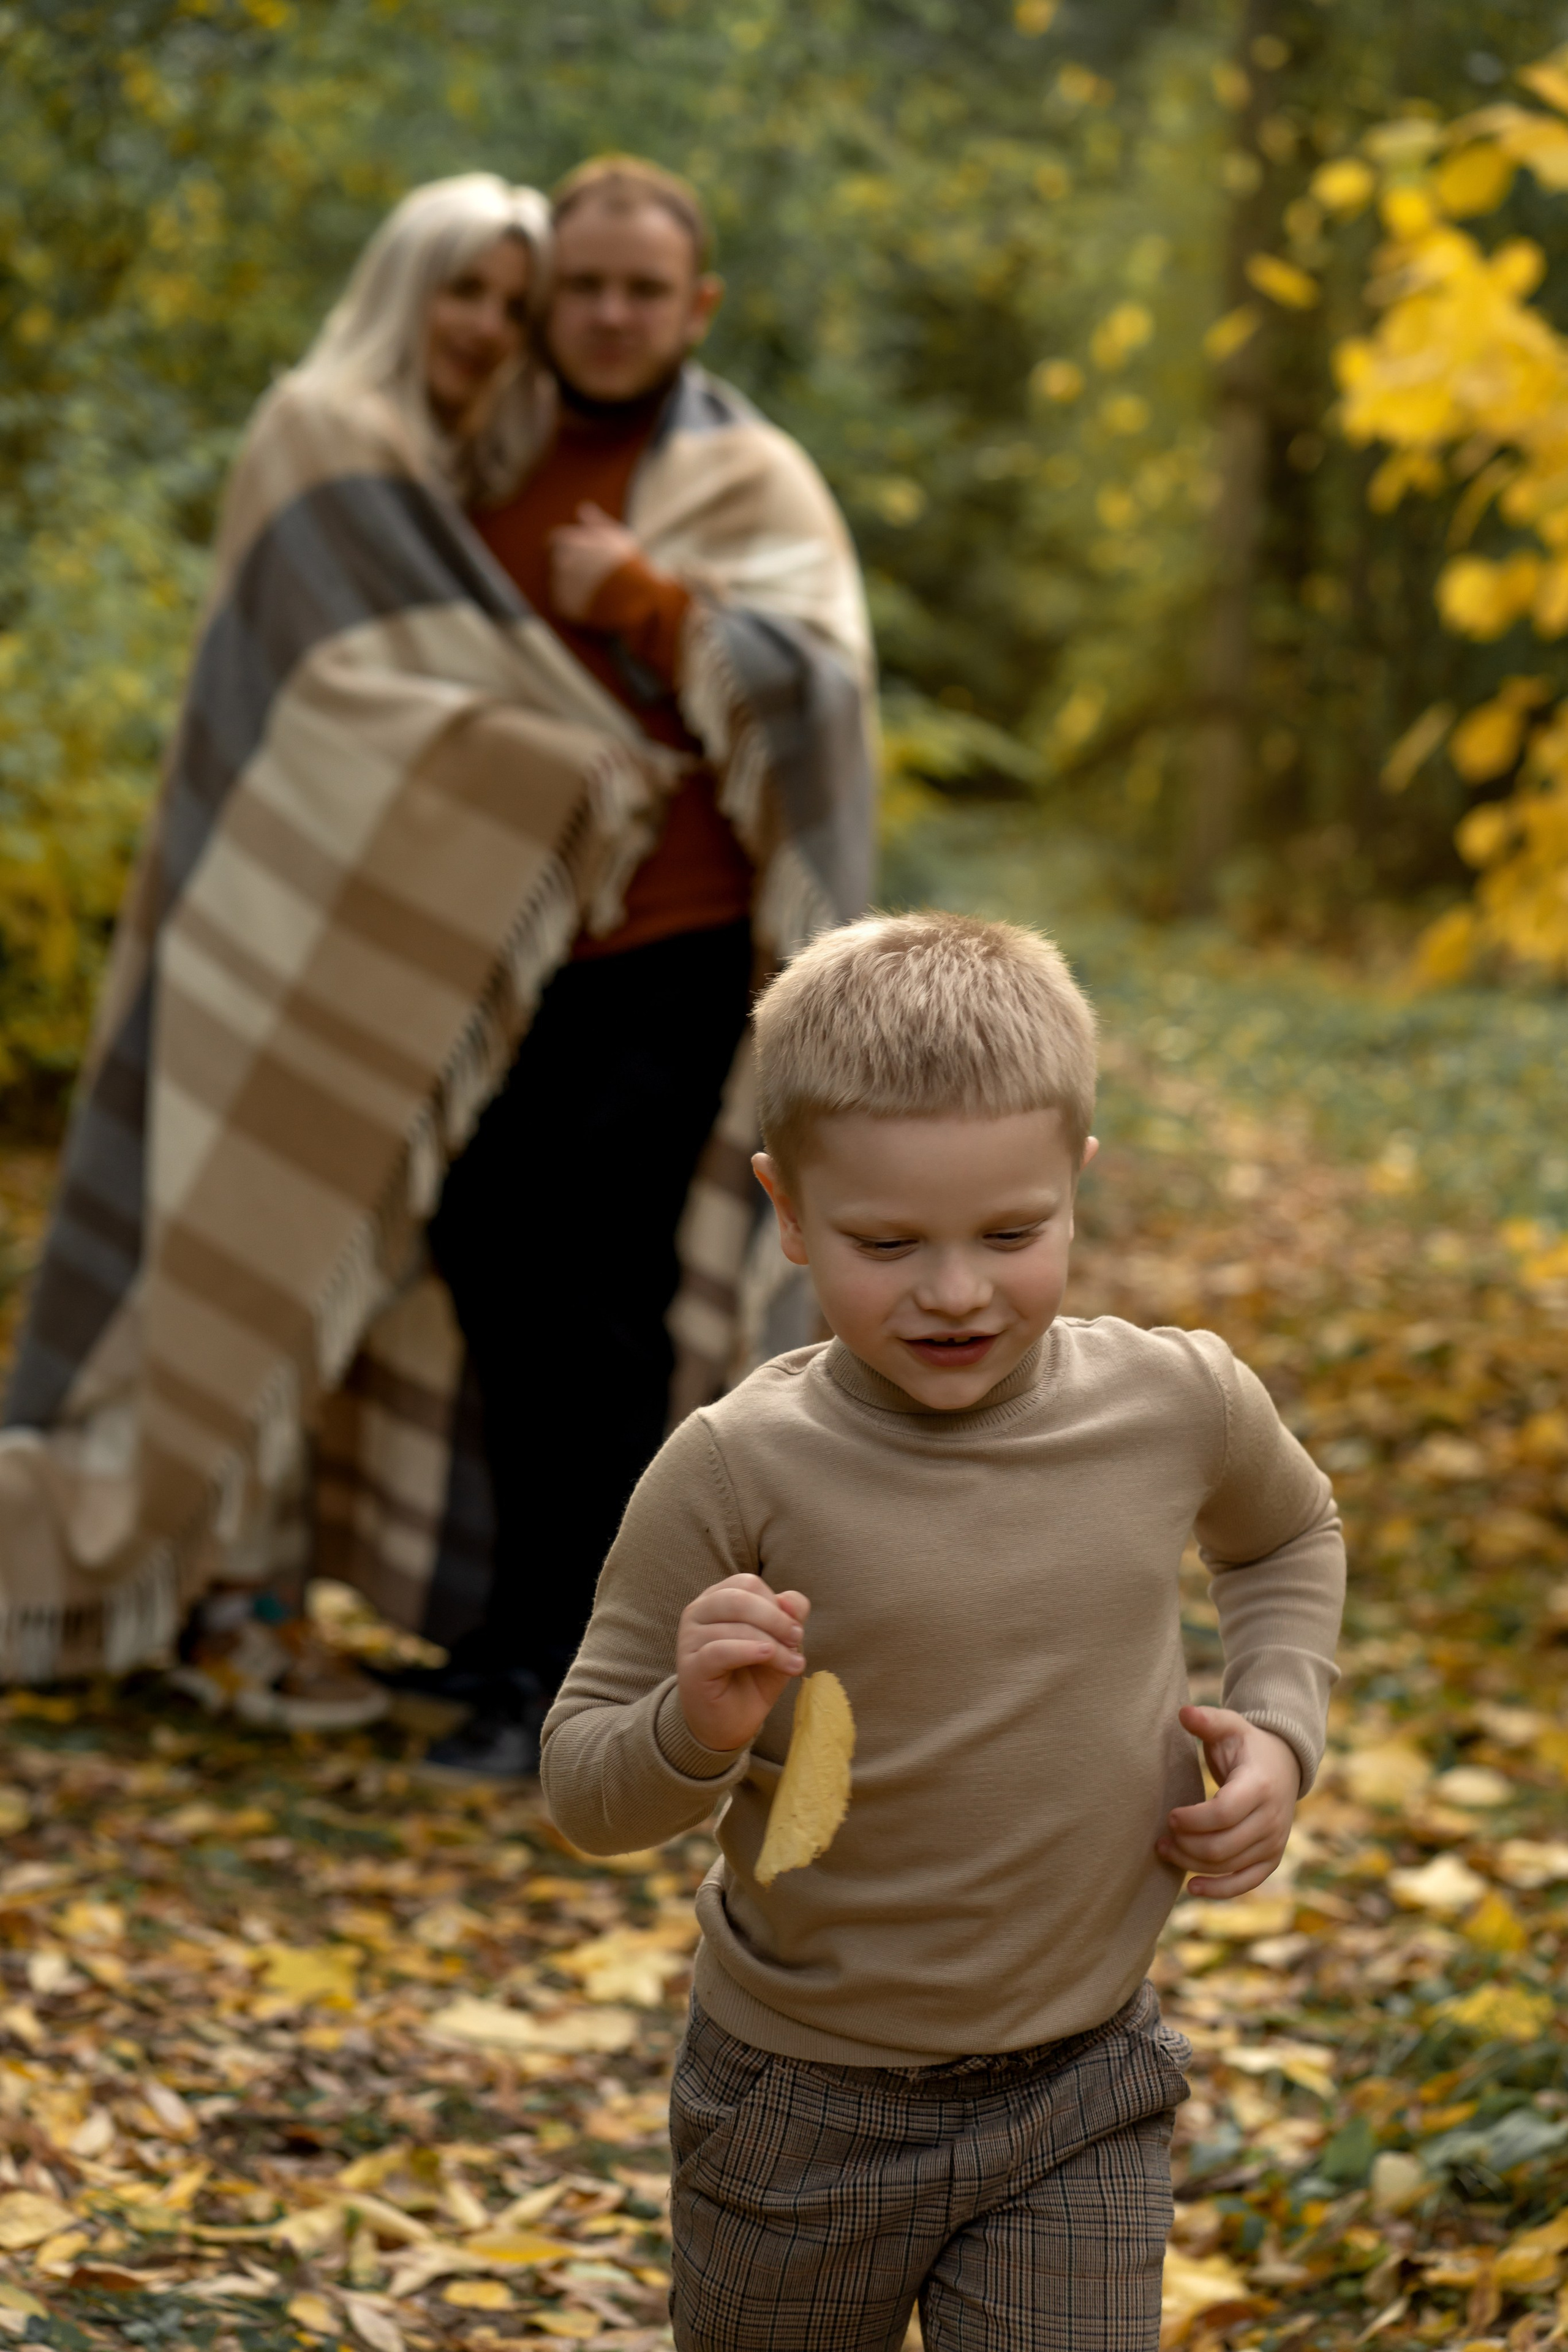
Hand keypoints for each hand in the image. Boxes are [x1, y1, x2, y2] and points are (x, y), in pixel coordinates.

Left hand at [548, 502, 643, 619]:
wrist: (641, 599)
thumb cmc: (632, 565)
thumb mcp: (617, 536)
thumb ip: (595, 522)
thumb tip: (582, 508)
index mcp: (571, 542)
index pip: (556, 540)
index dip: (570, 547)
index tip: (584, 555)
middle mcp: (562, 562)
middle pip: (559, 561)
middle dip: (573, 565)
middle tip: (596, 574)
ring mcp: (562, 585)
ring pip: (560, 582)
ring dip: (574, 584)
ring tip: (599, 589)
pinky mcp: (565, 607)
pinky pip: (563, 603)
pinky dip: (576, 603)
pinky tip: (594, 603)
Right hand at [676, 1573, 809, 1753]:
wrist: (728, 1724)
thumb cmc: (753, 1677)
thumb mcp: (780, 1643)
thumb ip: (789, 1616)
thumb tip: (789, 1599)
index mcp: (717, 1599)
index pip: (747, 1584)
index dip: (776, 1604)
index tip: (796, 1630)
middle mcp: (698, 1612)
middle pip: (739, 1598)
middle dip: (776, 1618)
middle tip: (797, 1641)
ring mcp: (689, 1639)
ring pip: (734, 1626)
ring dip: (772, 1645)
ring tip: (793, 1665)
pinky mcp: (691, 1667)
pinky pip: (720, 1651)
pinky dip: (748, 1651)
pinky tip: (767, 1657)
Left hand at [1158, 1705, 1299, 1896]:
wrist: (1284, 1765)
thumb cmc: (1246, 1744)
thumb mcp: (1230, 1725)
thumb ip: (1207, 1720)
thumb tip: (1183, 1713)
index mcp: (1259, 1786)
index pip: (1223, 1813)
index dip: (1193, 1820)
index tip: (1170, 1816)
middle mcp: (1272, 1818)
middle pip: (1222, 1846)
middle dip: (1186, 1846)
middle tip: (1160, 1838)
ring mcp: (1274, 1842)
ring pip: (1228, 1866)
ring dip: (1192, 1864)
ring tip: (1166, 1850)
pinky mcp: (1271, 1859)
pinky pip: (1246, 1883)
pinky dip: (1219, 1890)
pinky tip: (1191, 1888)